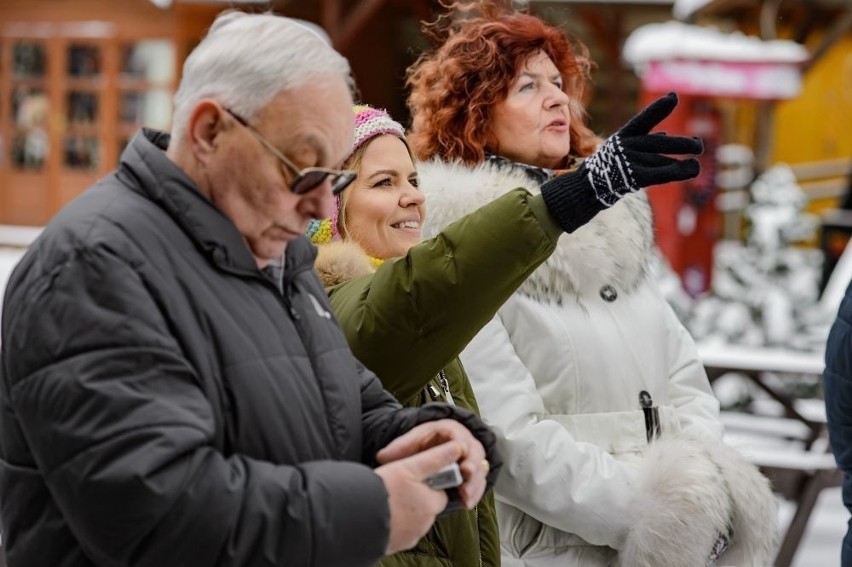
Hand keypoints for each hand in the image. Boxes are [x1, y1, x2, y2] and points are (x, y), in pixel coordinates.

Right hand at [374, 440, 463, 553]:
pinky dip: (391, 522)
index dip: (426, 481)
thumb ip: (435, 458)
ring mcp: (408, 537)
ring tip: (384, 499)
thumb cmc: (383, 489)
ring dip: (402, 510)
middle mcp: (424, 525)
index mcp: (431, 504)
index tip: (410, 476)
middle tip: (395, 486)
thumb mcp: (410, 467)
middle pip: (425, 506)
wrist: (353, 517)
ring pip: (411, 519)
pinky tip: (379, 513)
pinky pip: (397, 531)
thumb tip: (458, 448)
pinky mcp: (393, 545)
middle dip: (414, 497)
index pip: (438, 491)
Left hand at [377, 419, 488, 509]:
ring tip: (466, 498)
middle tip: (467, 478)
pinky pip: (479, 482)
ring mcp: (471, 457)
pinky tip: (467, 503)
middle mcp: (464, 442)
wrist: (428, 449)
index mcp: (449, 430)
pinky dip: (475, 493)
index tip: (460, 459)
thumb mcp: (409, 442)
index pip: (460, 437)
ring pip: (480, 469)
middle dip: (472, 467)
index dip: (462, 448)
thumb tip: (382, 456)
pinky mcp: (473, 473)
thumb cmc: (421, 443)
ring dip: (475, 484)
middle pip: (475, 453)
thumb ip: (398, 448)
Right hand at [583, 92, 702, 204]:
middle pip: (658, 144)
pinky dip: (678, 172)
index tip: (674, 97)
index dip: (658, 108)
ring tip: (696, 165)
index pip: (643, 119)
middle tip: (699, 145)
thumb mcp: (623, 148)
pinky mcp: (633, 177)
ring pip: (662, 161)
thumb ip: (645, 141)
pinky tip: (693, 169)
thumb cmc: (610, 166)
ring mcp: (628, 162)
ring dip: (682, 164)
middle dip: (681, 144)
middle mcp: (626, 146)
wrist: (589, 188)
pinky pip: (660, 174)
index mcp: (624, 136)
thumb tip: (664, 135)